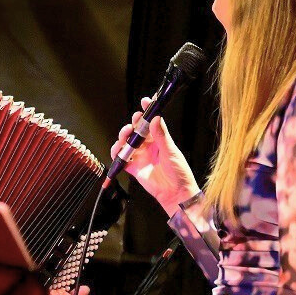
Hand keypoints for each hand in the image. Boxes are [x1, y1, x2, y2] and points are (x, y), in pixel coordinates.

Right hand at [110, 97, 199, 216]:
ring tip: (126, 135)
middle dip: (132, 124)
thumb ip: (161, 135)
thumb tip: (155, 118)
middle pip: (135, 131)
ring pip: (126, 142)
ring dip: (123, 137)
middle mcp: (148, 146)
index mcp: (159, 140)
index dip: (147, 111)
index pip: (151, 122)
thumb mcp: (171, 151)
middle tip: (134, 123)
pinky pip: (121, 158)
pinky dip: (116, 153)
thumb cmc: (178, 172)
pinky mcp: (133, 167)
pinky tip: (118, 151)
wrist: (175, 193)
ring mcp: (140, 156)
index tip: (145, 101)